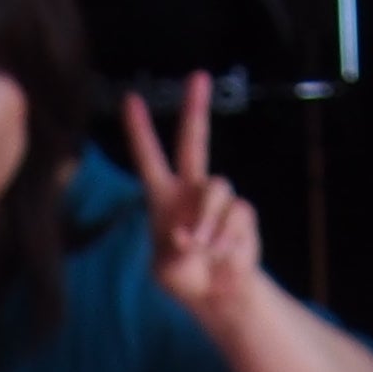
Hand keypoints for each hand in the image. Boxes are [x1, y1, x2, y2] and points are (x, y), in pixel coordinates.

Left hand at [118, 74, 271, 325]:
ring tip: (202, 247)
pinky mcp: (242, 214)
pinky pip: (237, 214)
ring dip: (208, 219)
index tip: (130, 100)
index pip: (149, 158)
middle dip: (196, 108)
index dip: (139, 130)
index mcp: (162, 197)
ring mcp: (218, 199)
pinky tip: (222, 254)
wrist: (216, 295)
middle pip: (194, 140)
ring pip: (217, 187)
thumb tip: (191, 234)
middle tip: (199, 76)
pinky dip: (226, 237)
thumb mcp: (164, 273)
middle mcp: (191, 189)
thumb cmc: (184, 279)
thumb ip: (171, 254)